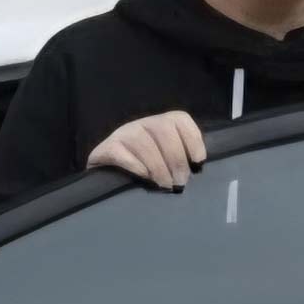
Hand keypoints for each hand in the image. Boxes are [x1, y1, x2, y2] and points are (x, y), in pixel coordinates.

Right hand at [85, 111, 206, 189]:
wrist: (109, 172)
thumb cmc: (146, 168)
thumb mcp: (166, 159)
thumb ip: (181, 158)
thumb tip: (196, 169)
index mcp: (161, 123)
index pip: (179, 119)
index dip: (192, 139)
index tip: (197, 162)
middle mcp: (142, 123)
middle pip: (163, 129)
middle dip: (176, 158)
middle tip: (180, 181)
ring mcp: (123, 133)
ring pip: (144, 143)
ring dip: (158, 167)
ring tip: (165, 184)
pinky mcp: (106, 148)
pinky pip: (121, 153)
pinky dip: (136, 166)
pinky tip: (144, 177)